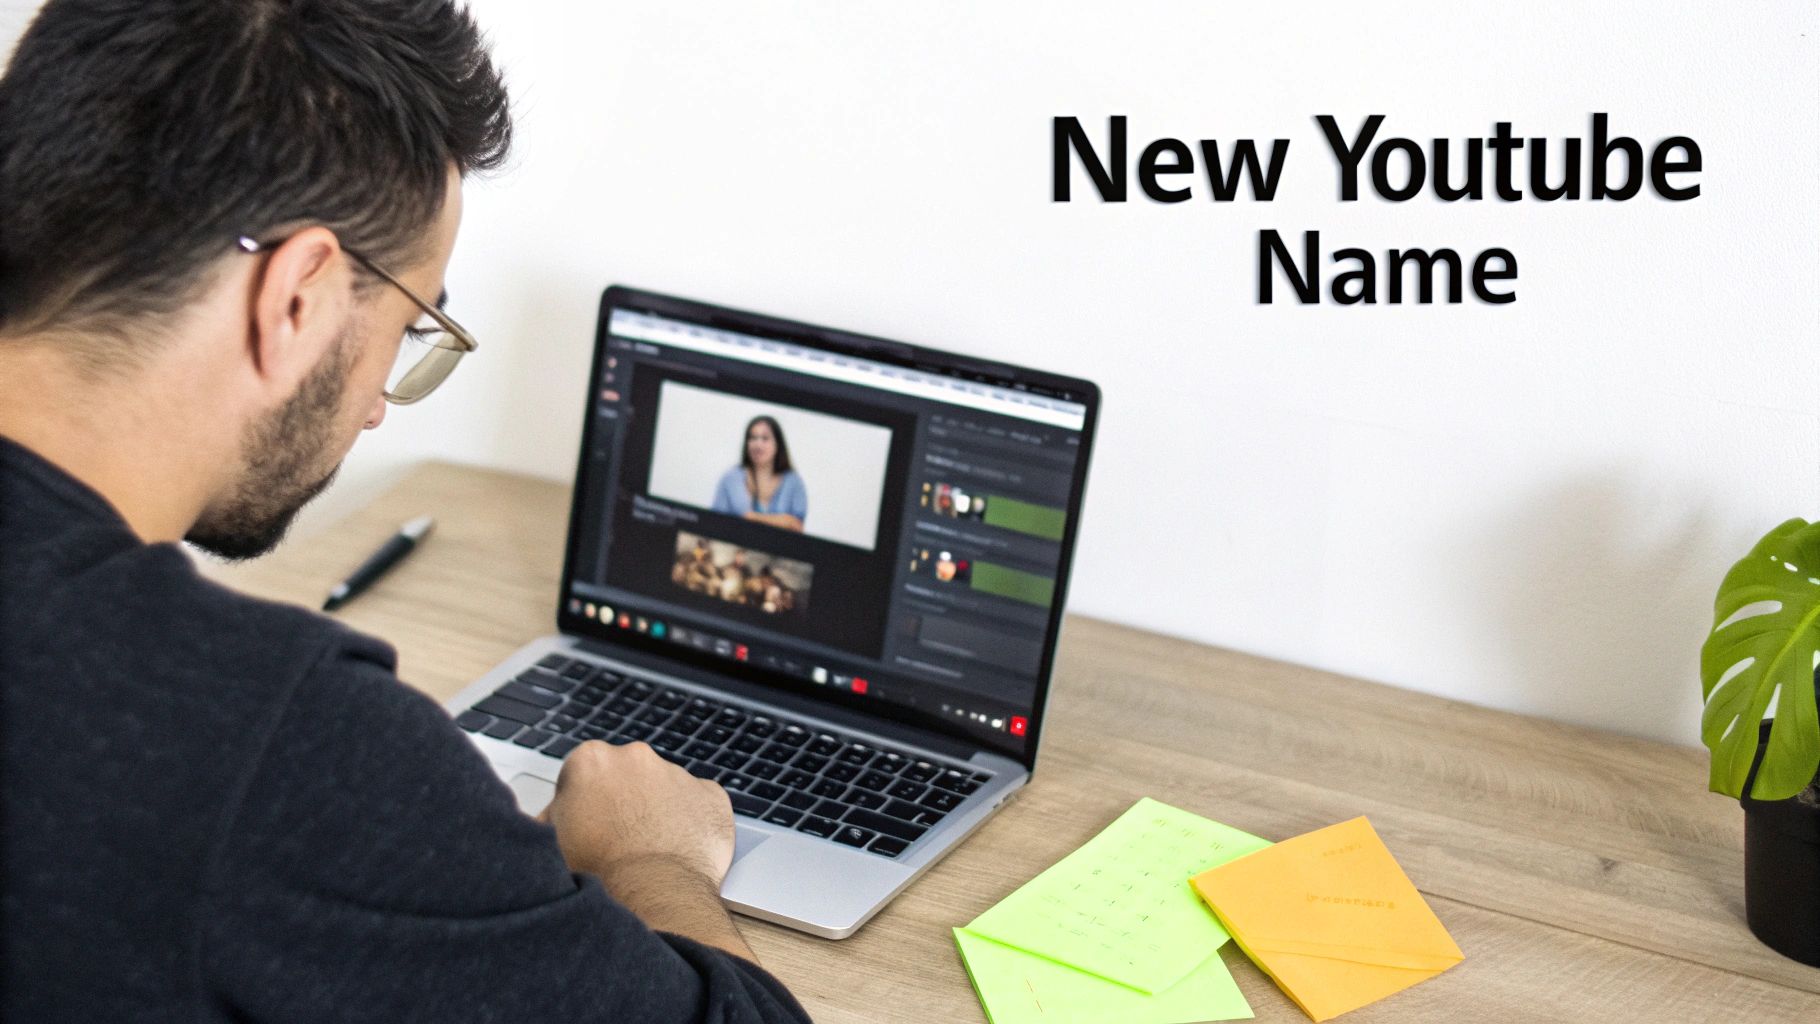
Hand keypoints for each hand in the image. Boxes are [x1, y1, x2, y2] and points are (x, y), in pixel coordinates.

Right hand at [540, 740, 735, 885]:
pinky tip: (677, 851)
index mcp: (590, 760)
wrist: (649, 896)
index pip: (585, 775)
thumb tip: (551, 815)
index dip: (585, 804)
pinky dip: (692, 824)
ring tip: (648, 852)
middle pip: (627, 776)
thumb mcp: (551, 841)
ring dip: (657, 812)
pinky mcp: (711, 795)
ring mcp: (677, 774)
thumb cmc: (598, 873)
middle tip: (618, 841)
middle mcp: (635, 757)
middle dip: (623, 802)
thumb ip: (553, 817)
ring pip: (664, 790)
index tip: (589, 826)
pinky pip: (699, 805)